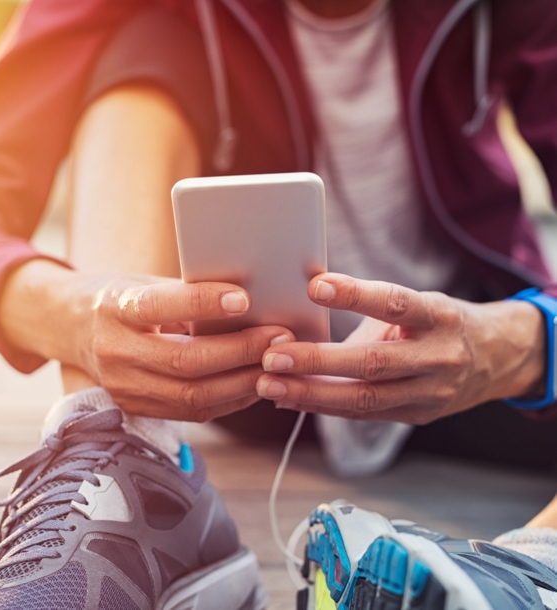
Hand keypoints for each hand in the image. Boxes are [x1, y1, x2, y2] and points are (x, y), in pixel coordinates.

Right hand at [0, 262, 293, 421]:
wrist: (70, 328)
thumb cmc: (117, 297)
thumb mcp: (142, 283)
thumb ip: (184, 294)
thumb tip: (246, 302)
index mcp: (114, 309)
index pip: (158, 307)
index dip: (202, 304)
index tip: (244, 298)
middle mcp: (115, 353)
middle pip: (184, 362)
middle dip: (241, 352)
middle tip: (281, 338)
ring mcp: (123, 388)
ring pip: (192, 397)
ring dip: (243, 383)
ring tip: (279, 365)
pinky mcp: (136, 408)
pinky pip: (191, 413)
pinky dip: (229, 401)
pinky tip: (256, 384)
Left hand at [256, 273, 544, 424]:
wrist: (495, 358)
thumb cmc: (440, 323)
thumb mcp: (417, 305)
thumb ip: (370, 310)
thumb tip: (309, 312)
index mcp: (438, 316)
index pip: (395, 303)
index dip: (355, 295)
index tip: (315, 286)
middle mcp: (438, 356)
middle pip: (373, 363)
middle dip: (318, 362)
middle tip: (272, 358)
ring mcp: (430, 392)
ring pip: (365, 399)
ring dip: (311, 394)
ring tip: (269, 386)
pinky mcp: (418, 415)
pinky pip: (365, 414)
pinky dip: (326, 406)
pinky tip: (290, 400)